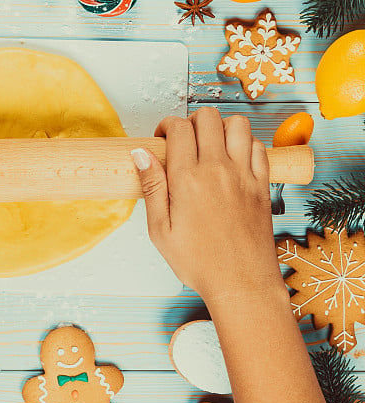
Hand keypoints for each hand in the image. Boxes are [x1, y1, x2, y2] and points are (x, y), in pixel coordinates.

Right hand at [131, 107, 280, 302]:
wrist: (241, 283)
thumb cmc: (199, 262)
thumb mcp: (160, 230)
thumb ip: (151, 186)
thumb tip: (140, 154)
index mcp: (187, 180)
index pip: (178, 128)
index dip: (166, 126)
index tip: (161, 138)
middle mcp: (218, 170)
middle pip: (207, 118)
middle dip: (190, 121)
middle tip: (183, 140)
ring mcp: (243, 175)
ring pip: (237, 124)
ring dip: (220, 127)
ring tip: (209, 144)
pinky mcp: (261, 185)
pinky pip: (258, 146)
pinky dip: (245, 142)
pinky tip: (233, 158)